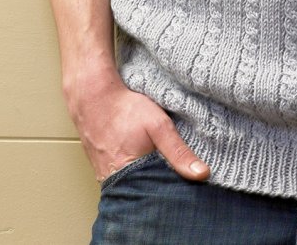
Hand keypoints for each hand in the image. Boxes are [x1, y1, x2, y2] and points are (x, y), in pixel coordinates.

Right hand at [66, 68, 209, 182]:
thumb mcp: (159, 126)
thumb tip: (202, 174)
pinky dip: (135, 175)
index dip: (173, 195)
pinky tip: (144, 165)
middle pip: (145, 195)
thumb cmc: (126, 110)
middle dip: (161, 191)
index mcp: (130, 176)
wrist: (94, 98)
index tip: (189, 191)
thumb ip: (179, 151)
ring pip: (133, 188)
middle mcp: (115, 182)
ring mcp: (106, 177)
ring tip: (161, 173)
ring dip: (147, 182)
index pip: (157, 198)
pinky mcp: (102, 170)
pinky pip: (122, 180)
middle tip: (177, 182)